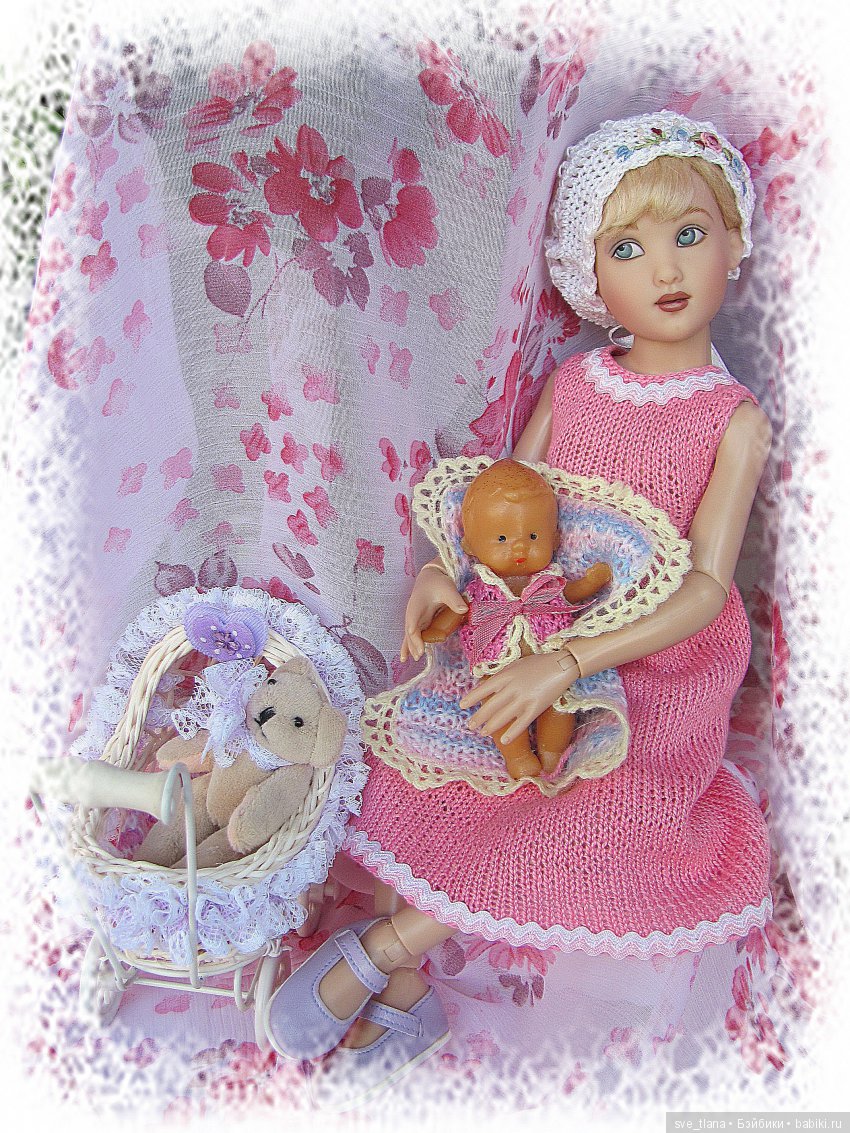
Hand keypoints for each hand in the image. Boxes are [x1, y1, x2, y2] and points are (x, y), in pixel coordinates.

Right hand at [401, 564, 468, 662]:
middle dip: (413, 643)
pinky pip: (413, 635)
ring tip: (409, 659)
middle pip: (410, 631)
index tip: (417, 642)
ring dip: (410, 646)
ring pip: (409, 635)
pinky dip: (410, 645)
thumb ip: (454, 599)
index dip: (414, 632)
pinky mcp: (419, 622)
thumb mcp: (447, 588)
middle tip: (419, 655)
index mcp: (417, 605)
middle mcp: (413, 613)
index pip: (413, 621)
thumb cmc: (438, 582)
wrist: (431, 577)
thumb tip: (464, 609)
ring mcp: (415, 618)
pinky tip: (405, 656)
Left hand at [459, 650, 579, 744]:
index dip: (472, 698)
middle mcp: (512, 687)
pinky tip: (504, 740)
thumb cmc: (539, 663)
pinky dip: (512, 733)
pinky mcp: (536, 707)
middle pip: (491, 706)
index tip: (463, 705)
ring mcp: (524, 698)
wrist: (562, 665)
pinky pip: (521, 723)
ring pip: (503, 716)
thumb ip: (503, 675)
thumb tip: (487, 686)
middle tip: (470, 725)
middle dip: (479, 717)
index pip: (484, 688)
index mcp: (506, 675)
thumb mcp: (517, 664)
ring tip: (482, 732)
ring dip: (491, 726)